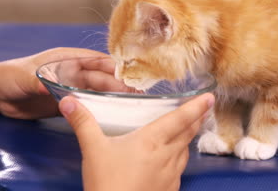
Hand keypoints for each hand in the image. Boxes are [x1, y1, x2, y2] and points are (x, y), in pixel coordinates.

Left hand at [0, 47, 124, 118]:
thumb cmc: (10, 77)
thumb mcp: (25, 77)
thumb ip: (39, 81)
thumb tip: (52, 88)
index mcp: (66, 59)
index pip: (95, 60)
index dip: (113, 67)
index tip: (129, 75)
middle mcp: (71, 72)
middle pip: (99, 77)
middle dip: (117, 84)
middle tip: (134, 94)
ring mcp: (69, 88)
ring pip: (96, 91)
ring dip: (110, 96)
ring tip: (128, 104)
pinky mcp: (64, 103)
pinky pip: (85, 105)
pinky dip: (97, 109)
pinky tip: (109, 115)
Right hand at [59, 93, 214, 190]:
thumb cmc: (106, 181)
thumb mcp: (92, 149)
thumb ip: (82, 123)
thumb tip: (67, 100)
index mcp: (151, 141)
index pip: (179, 120)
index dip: (196, 107)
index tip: (210, 97)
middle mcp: (167, 156)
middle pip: (188, 134)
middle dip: (196, 119)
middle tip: (203, 109)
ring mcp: (171, 175)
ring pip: (185, 152)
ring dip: (188, 139)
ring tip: (186, 131)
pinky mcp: (169, 190)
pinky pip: (180, 169)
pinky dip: (180, 158)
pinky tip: (171, 160)